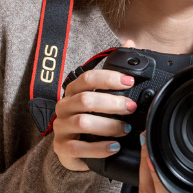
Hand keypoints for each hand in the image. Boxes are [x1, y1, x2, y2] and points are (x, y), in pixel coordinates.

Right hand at [52, 39, 137, 170]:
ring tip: (126, 129)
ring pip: (83, 123)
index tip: (130, 82)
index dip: (109, 78)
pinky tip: (114, 147)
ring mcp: (61, 127)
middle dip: (112, 103)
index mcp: (74, 90)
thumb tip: (130, 43)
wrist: (73, 148)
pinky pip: (78, 148)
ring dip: (108, 126)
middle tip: (131, 107)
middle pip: (86, 100)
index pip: (88, 78)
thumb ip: (114, 71)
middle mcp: (64, 106)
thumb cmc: (90, 116)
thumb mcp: (101, 93)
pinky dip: (99, 148)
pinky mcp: (61, 148)